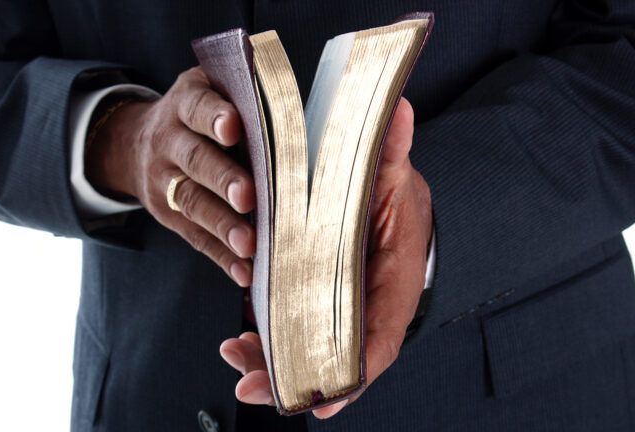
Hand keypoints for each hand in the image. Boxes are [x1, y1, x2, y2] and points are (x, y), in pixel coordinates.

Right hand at [85, 67, 255, 286]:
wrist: (135, 144)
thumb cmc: (198, 116)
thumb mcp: (207, 92)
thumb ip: (239, 101)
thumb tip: (291, 125)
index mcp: (185, 103)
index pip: (197, 107)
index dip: (214, 117)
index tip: (233, 128)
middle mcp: (168, 140)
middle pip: (195, 160)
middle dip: (222, 179)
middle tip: (247, 197)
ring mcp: (163, 180)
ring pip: (192, 202)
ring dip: (222, 225)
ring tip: (248, 244)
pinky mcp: (166, 214)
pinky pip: (194, 236)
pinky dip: (220, 256)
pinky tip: (244, 271)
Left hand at [218, 98, 432, 418]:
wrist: (388, 199)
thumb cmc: (395, 195)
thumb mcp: (396, 172)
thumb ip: (393, 151)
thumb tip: (399, 109)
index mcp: (395, 281)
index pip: (381, 337)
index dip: (354, 371)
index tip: (323, 398)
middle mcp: (369, 305)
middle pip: (335, 357)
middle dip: (292, 374)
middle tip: (249, 385)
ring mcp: (342, 308)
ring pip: (309, 350)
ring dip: (271, 362)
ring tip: (235, 360)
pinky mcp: (318, 302)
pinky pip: (295, 332)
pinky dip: (269, 342)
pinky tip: (240, 344)